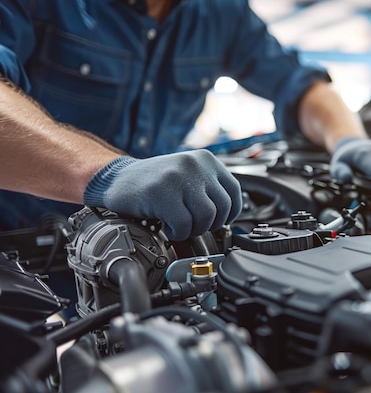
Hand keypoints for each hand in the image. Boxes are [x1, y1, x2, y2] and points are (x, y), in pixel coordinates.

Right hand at [83, 150, 241, 240]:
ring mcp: (178, 177)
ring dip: (193, 230)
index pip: (234, 192)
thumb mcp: (187, 176)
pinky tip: (167, 226)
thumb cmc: (152, 183)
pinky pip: (184, 225)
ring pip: (206, 218)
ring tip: (180, 225)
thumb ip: (209, 188)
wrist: (115, 179)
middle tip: (193, 225)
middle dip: (209, 225)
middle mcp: (195, 165)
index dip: (229, 213)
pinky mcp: (162, 193)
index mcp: (205, 160)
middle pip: (222, 208)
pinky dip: (178, 233)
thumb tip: (230, 214)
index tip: (218, 221)